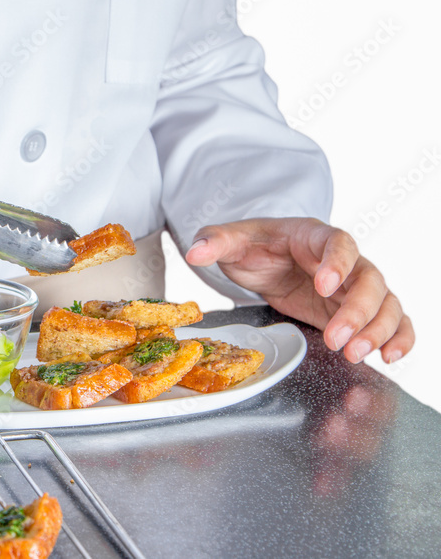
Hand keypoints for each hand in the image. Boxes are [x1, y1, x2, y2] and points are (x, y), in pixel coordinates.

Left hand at [184, 218, 413, 363]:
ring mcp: (353, 287)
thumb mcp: (233, 241)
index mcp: (315, 236)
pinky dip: (398, 337)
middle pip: (369, 280)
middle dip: (358, 311)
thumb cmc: (255, 246)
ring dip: (377, 330)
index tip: (324, 284)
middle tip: (337, 338)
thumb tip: (196, 250)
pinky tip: (391, 357)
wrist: (265, 258)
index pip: (339, 243)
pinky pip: (391, 320)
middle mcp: (344, 261)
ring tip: (354, 354)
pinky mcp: (355, 311)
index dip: (337, 263)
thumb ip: (216, 241)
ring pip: (385, 303)